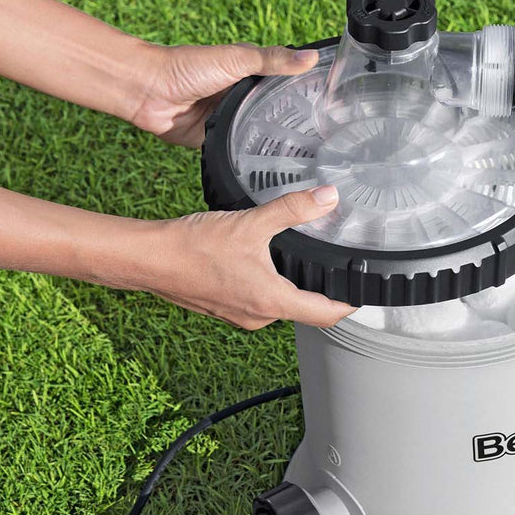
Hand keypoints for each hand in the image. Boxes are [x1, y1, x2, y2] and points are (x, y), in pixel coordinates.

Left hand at [130, 42, 319, 147]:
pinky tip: (275, 168)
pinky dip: (252, 157)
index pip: (288, 82)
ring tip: (310, 159)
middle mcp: (245, 97)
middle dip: (297, 124)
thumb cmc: (188, 67)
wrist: (148, 92)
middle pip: (277, 111)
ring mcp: (233, 119)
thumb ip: (272, 60)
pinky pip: (240, 150)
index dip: (309, 92)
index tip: (337, 106)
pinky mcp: (219, 139)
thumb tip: (311, 58)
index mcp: (252, 73)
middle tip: (330, 141)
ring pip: (261, 133)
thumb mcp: (236, 60)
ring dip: (276, 142)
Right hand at [147, 184, 354, 329]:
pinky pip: (257, 300)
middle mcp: (259, 317)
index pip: (328, 314)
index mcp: (272, 303)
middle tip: (337, 264)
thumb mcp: (252, 222)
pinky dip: (267, 284)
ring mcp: (240, 315)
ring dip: (292, 284)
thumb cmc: (194, 247)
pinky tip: (262, 260)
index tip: (365, 290)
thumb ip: (293, 209)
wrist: (149, 258)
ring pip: (279, 303)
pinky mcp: (224, 308)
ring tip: (303, 257)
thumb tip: (328, 197)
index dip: (351, 303)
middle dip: (322, 289)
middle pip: (306, 309)